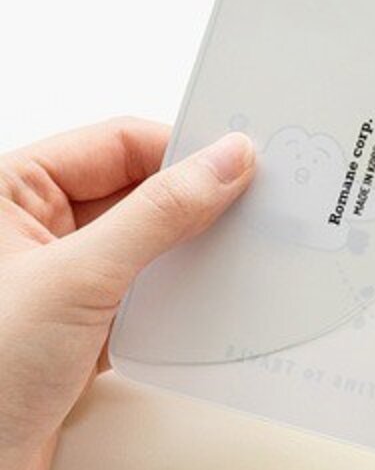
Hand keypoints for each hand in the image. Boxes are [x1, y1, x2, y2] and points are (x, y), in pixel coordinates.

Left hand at [0, 118, 254, 469]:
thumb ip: (158, 214)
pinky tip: (209, 304)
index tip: (243, 164)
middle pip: (138, 191)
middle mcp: (35, 227)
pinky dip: (178, 298)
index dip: (183, 151)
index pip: (119, 144)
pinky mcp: (80, 325)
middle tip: (256, 208)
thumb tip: (222, 162)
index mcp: (12, 189)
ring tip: (240, 257)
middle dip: (195, 203)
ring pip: (146, 244)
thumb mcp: (79, 277)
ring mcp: (60, 278)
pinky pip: (145, 292)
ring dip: (190, 254)